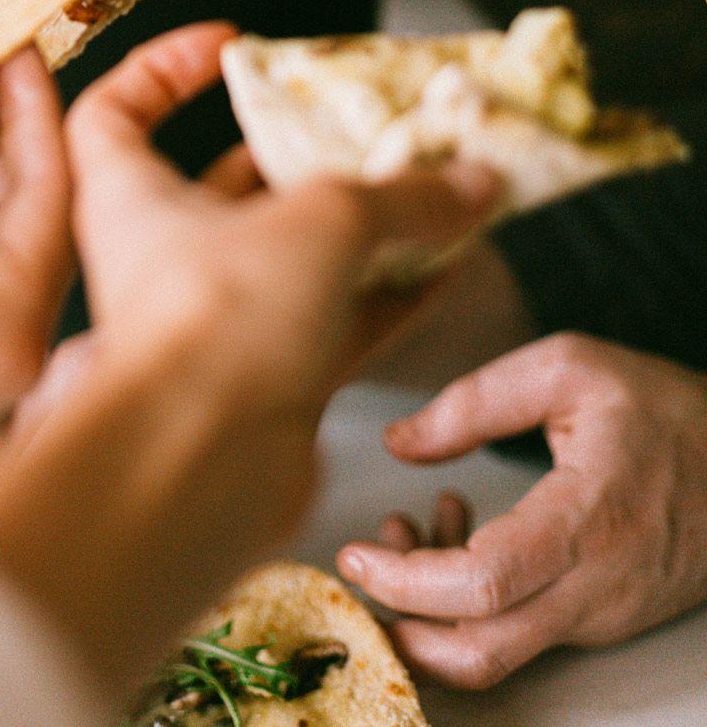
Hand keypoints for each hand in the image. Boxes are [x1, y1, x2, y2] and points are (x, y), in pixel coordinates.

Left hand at [68, 22, 498, 391]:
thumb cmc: (214, 323)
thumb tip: (472, 182)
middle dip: (296, 152)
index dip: (163, 65)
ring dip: (360, 226)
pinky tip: (444, 269)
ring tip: (426, 190)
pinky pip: (334, 321)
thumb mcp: (322, 220)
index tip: (229, 43)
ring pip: (292, 256)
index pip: (115, 109)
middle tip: (358, 124)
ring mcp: (218, 321)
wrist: (202, 473)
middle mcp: (164, 255)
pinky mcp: (268, 381)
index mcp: (128, 195)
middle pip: (225, 182)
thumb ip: (402, 196)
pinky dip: (387, 295)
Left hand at [337, 334, 706, 687]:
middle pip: (480, 650)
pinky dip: (467, 601)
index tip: (355, 551)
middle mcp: (595, 588)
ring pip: (495, 649)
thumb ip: (475, 399)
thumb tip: (399, 441)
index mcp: (589, 519)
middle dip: (400, 618)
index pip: (485, 585)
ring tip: (411, 523)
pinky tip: (459, 531)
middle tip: (363, 556)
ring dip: (431, 607)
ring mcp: (600, 615)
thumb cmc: (662, 409)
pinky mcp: (600, 622)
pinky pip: (520, 633)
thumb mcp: (569, 367)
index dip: (406, 581)